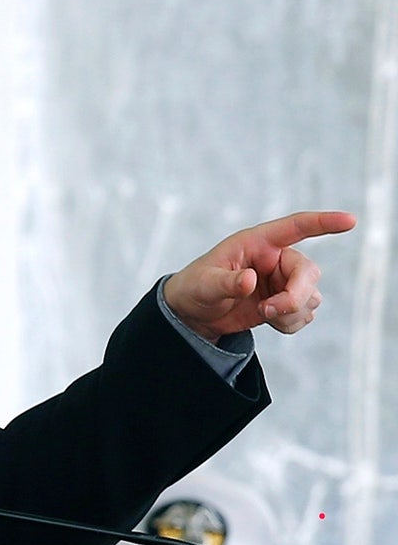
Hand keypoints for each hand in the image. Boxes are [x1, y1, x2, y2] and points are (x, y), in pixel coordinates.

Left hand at [163, 211, 356, 342]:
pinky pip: (305, 314)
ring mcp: (284, 281)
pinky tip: (268, 320)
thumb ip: (226, 283)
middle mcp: (276, 259)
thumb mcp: (204, 285)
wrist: (195, 313)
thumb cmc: (196, 288)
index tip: (349, 220)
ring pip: (311, 297)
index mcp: (257, 242)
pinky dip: (290, 323)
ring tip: (261, 313)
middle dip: (295, 297)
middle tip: (268, 311)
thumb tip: (251, 280)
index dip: (323, 222)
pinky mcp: (287, 301)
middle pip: (309, 273)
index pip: (295, 227)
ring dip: (290, 313)